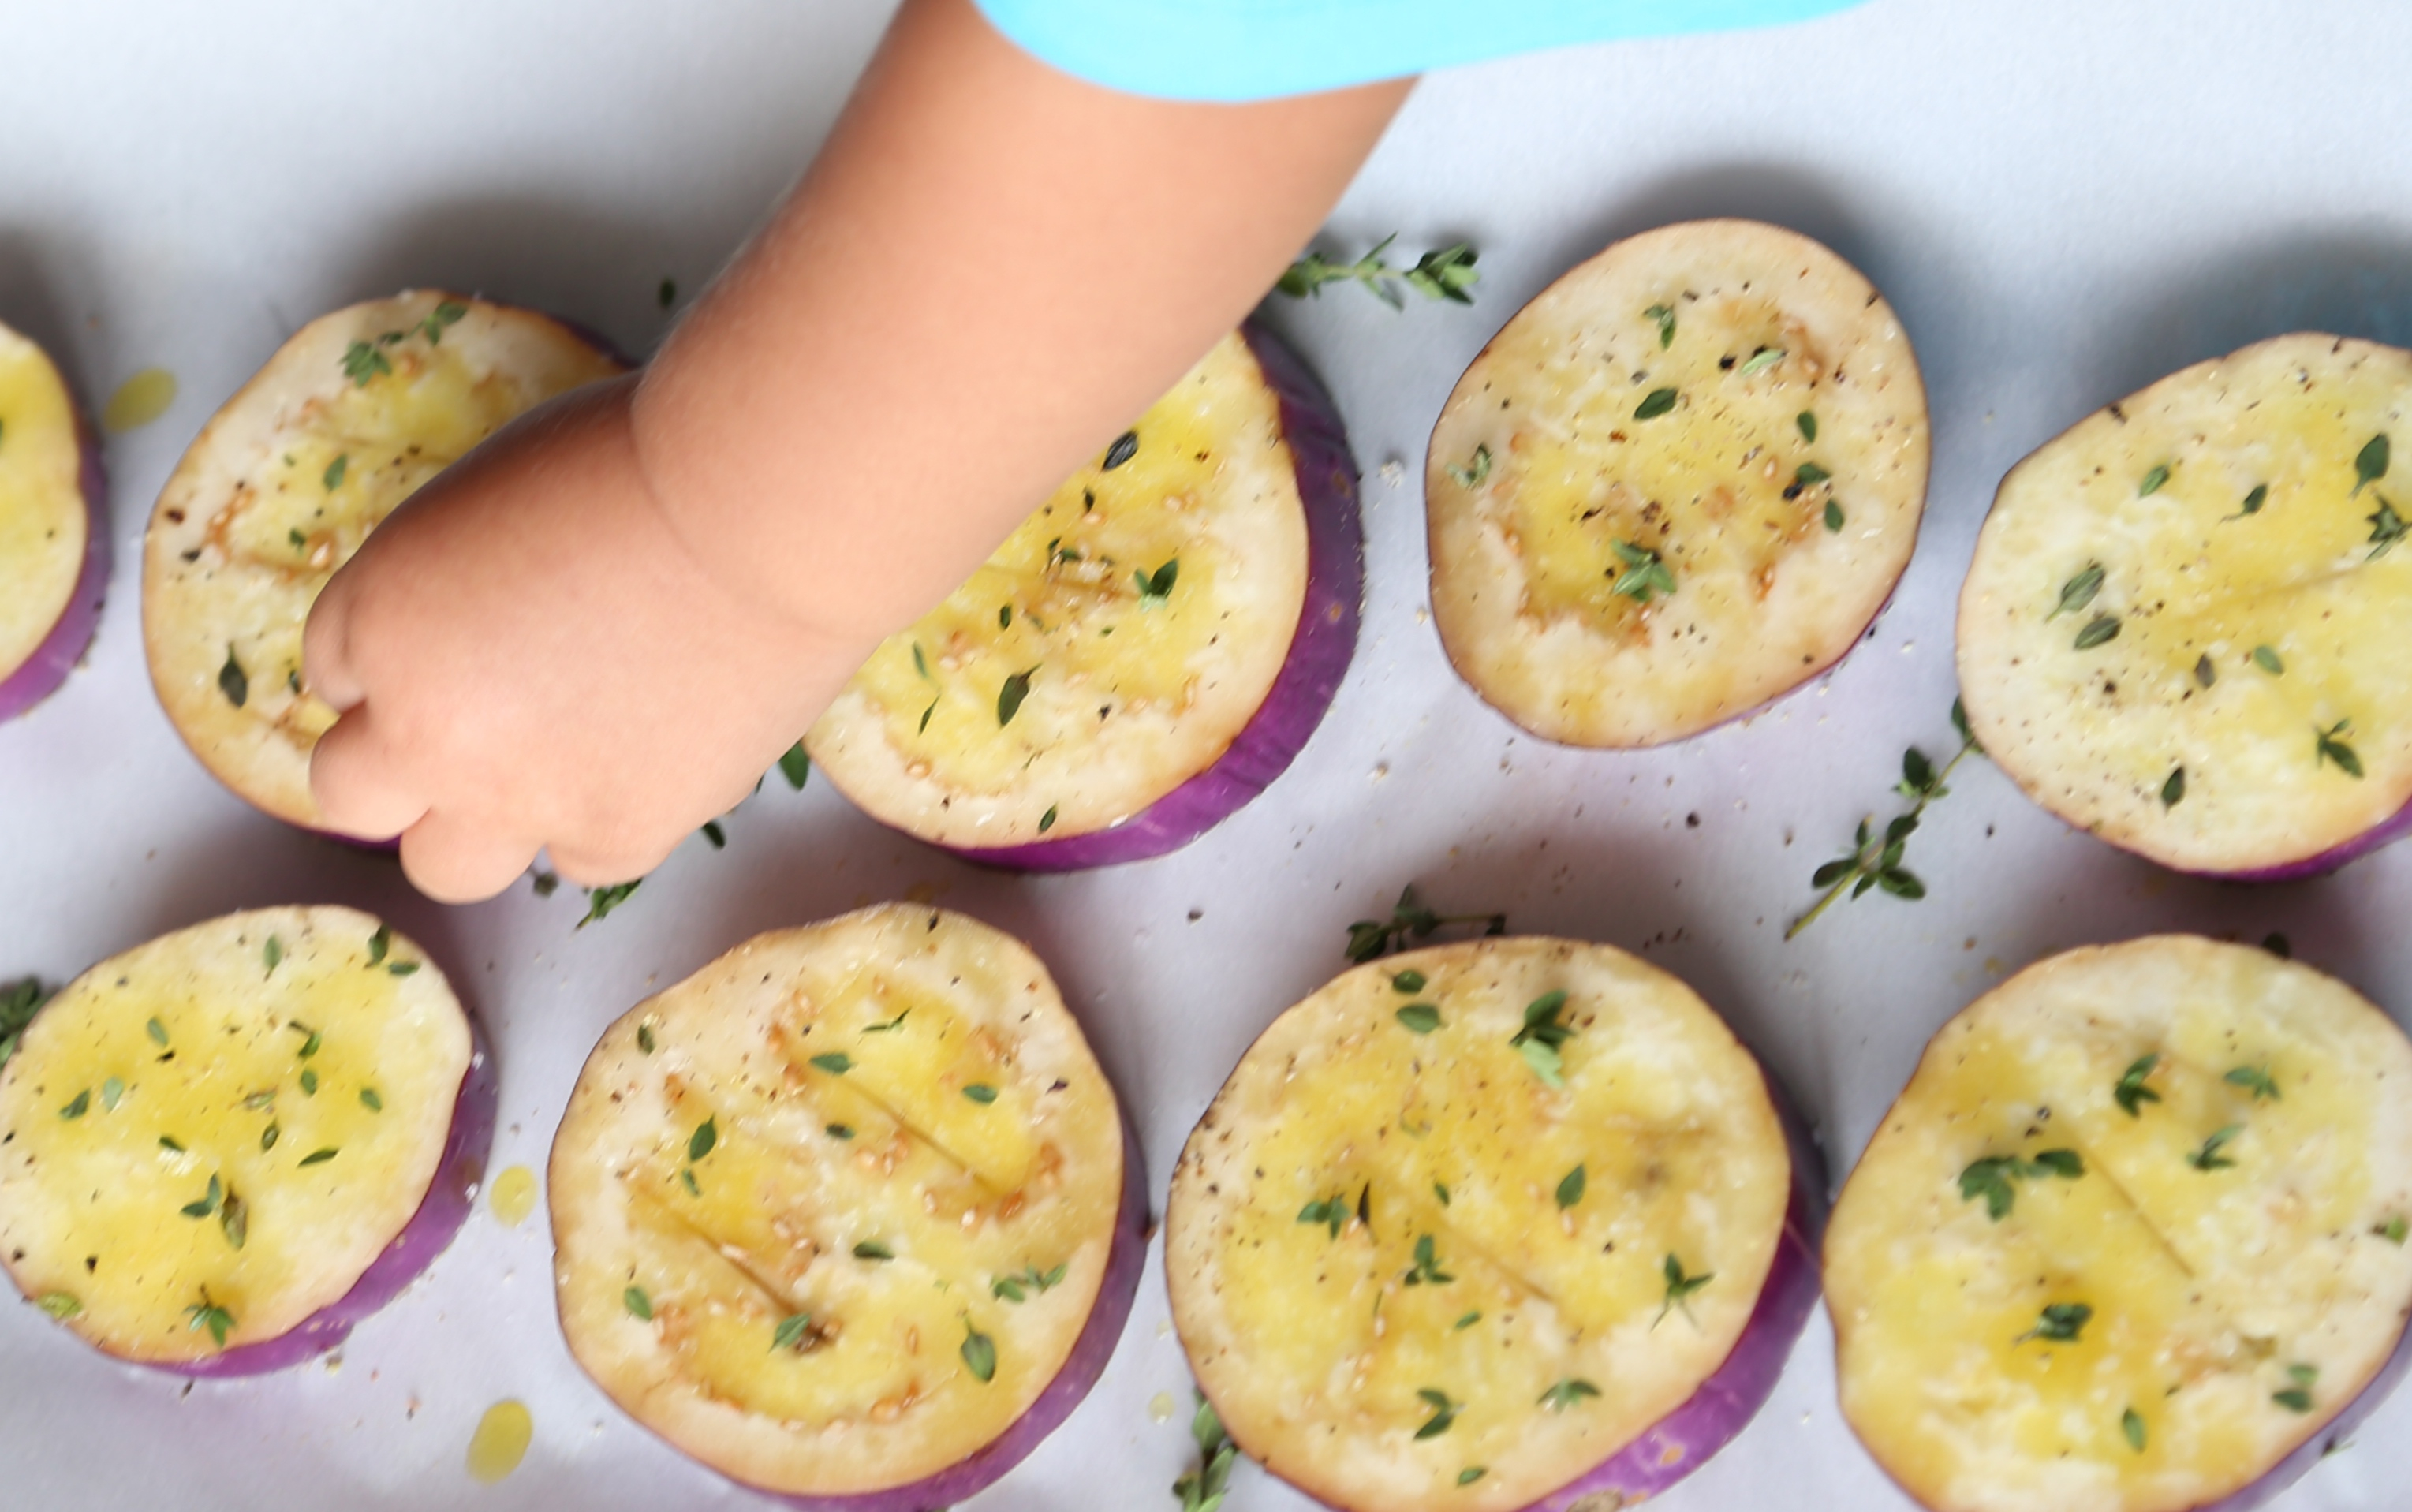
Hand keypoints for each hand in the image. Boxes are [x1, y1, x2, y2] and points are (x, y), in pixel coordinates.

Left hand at [302, 374, 875, 900]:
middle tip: (469, 722)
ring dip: (477, 820)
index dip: (394, 659)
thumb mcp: (493, 492)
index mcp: (380, 619)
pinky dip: (599, 817)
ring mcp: (521, 795)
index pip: (332, 671)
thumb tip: (475, 626)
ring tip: (549, 764)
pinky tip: (645, 755)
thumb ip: (454, 577)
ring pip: (447, 865)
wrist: (760, 516)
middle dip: (396, 760)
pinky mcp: (619, 831)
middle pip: (350, 795)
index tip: (450, 642)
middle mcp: (426, 727)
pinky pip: (578, 859)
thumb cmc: (641, 460)